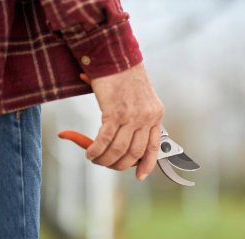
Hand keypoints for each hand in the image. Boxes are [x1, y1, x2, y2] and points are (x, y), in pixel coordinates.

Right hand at [86, 63, 163, 180]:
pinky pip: (104, 140)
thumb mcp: (141, 99)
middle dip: (118, 164)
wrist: (116, 56)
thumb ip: (139, 119)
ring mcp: (132, 116)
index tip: (139, 177)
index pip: (154, 147)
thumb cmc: (125, 78)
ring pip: (118, 150)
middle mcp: (147, 117)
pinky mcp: (115, 112)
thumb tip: (127, 142)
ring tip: (94, 158)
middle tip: (105, 163)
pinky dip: (95, 150)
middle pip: (134, 153)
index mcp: (156, 115)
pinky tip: (89, 152)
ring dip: (104, 159)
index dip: (147, 164)